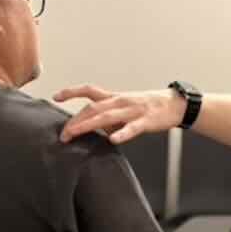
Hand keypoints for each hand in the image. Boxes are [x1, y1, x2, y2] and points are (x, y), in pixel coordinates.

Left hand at [53, 84, 186, 143]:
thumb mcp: (124, 109)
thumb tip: (93, 129)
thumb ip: (108, 118)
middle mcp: (120, 101)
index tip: (56, 96)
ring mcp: (133, 110)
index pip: (89, 91)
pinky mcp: (146, 121)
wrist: (174, 104)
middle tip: (63, 134)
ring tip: (75, 134)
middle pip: (93, 108)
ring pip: (107, 117)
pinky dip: (122, 133)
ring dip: (88, 125)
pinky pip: (133, 127)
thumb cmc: (147, 107)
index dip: (71, 92)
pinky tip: (113, 140)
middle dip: (75, 121)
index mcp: (114, 97)